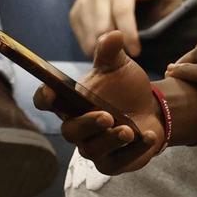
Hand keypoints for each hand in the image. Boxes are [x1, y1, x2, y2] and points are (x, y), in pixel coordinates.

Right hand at [47, 30, 167, 175]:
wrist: (151, 109)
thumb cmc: (125, 87)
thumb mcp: (119, 66)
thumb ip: (111, 52)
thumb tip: (113, 34)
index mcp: (72, 102)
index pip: (46, 101)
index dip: (45, 97)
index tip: (51, 90)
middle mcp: (77, 127)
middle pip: (70, 131)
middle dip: (87, 124)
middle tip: (107, 116)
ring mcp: (94, 147)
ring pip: (93, 149)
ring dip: (111, 139)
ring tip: (129, 129)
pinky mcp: (113, 162)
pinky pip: (119, 161)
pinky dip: (134, 150)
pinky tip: (148, 135)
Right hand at [69, 0, 188, 58]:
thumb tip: (186, 9)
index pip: (123, 11)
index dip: (129, 34)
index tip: (137, 52)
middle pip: (101, 25)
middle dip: (113, 46)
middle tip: (125, 60)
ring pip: (88, 31)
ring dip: (101, 49)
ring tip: (116, 57)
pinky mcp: (75, 8)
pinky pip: (79, 32)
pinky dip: (89, 45)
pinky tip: (103, 51)